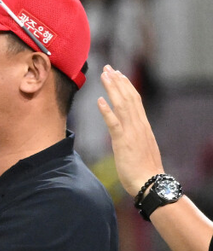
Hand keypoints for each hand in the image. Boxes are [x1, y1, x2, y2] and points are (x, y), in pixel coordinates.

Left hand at [97, 65, 165, 197]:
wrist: (150, 182)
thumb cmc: (144, 169)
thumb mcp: (140, 147)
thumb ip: (134, 136)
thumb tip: (127, 132)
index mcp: (142, 125)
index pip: (135, 100)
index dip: (126, 86)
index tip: (119, 74)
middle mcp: (138, 125)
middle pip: (129, 97)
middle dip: (118, 81)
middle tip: (108, 68)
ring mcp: (131, 132)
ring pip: (122, 105)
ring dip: (112, 89)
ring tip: (104, 76)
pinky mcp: (123, 142)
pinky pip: (114, 124)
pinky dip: (107, 111)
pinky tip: (100, 100)